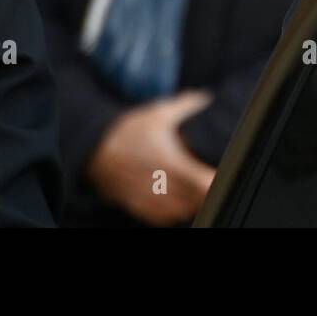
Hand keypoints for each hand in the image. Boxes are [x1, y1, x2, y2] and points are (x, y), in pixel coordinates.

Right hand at [87, 90, 216, 225]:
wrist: (94, 149)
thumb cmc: (128, 131)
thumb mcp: (158, 113)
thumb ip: (186, 105)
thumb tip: (207, 96)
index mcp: (171, 163)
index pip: (204, 184)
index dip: (216, 182)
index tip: (222, 174)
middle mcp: (162, 185)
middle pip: (197, 201)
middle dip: (206, 192)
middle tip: (208, 178)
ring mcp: (150, 199)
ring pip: (182, 212)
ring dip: (191, 203)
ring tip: (192, 187)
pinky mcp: (139, 207)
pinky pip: (164, 219)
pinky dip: (174, 212)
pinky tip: (175, 198)